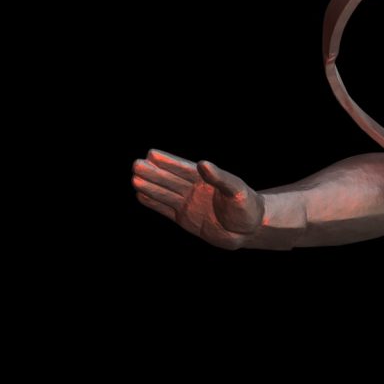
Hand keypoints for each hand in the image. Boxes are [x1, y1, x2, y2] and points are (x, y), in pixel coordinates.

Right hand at [132, 149, 263, 249]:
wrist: (250, 230)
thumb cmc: (248, 207)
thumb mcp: (237, 191)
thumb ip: (219, 178)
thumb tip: (202, 163)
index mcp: (207, 179)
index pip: (183, 169)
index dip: (168, 161)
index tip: (152, 153)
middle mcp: (195, 190)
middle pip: (170, 180)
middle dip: (153, 172)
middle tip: (135, 164)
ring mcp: (189, 204)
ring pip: (165, 194)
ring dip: (150, 186)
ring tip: (134, 178)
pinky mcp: (186, 219)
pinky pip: (166, 210)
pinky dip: (154, 203)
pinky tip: (141, 195)